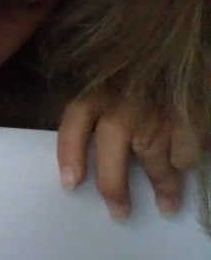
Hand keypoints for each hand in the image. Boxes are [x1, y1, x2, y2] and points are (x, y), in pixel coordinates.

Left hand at [57, 90, 198, 220]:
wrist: (181, 45)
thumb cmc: (138, 78)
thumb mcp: (109, 86)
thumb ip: (94, 115)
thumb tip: (79, 168)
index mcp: (100, 91)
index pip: (76, 120)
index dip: (69, 154)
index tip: (70, 186)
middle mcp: (126, 100)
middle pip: (114, 147)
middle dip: (115, 186)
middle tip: (120, 213)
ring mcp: (159, 107)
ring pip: (156, 156)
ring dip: (163, 185)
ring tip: (166, 205)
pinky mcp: (191, 112)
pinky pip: (188, 148)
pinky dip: (187, 159)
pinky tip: (186, 166)